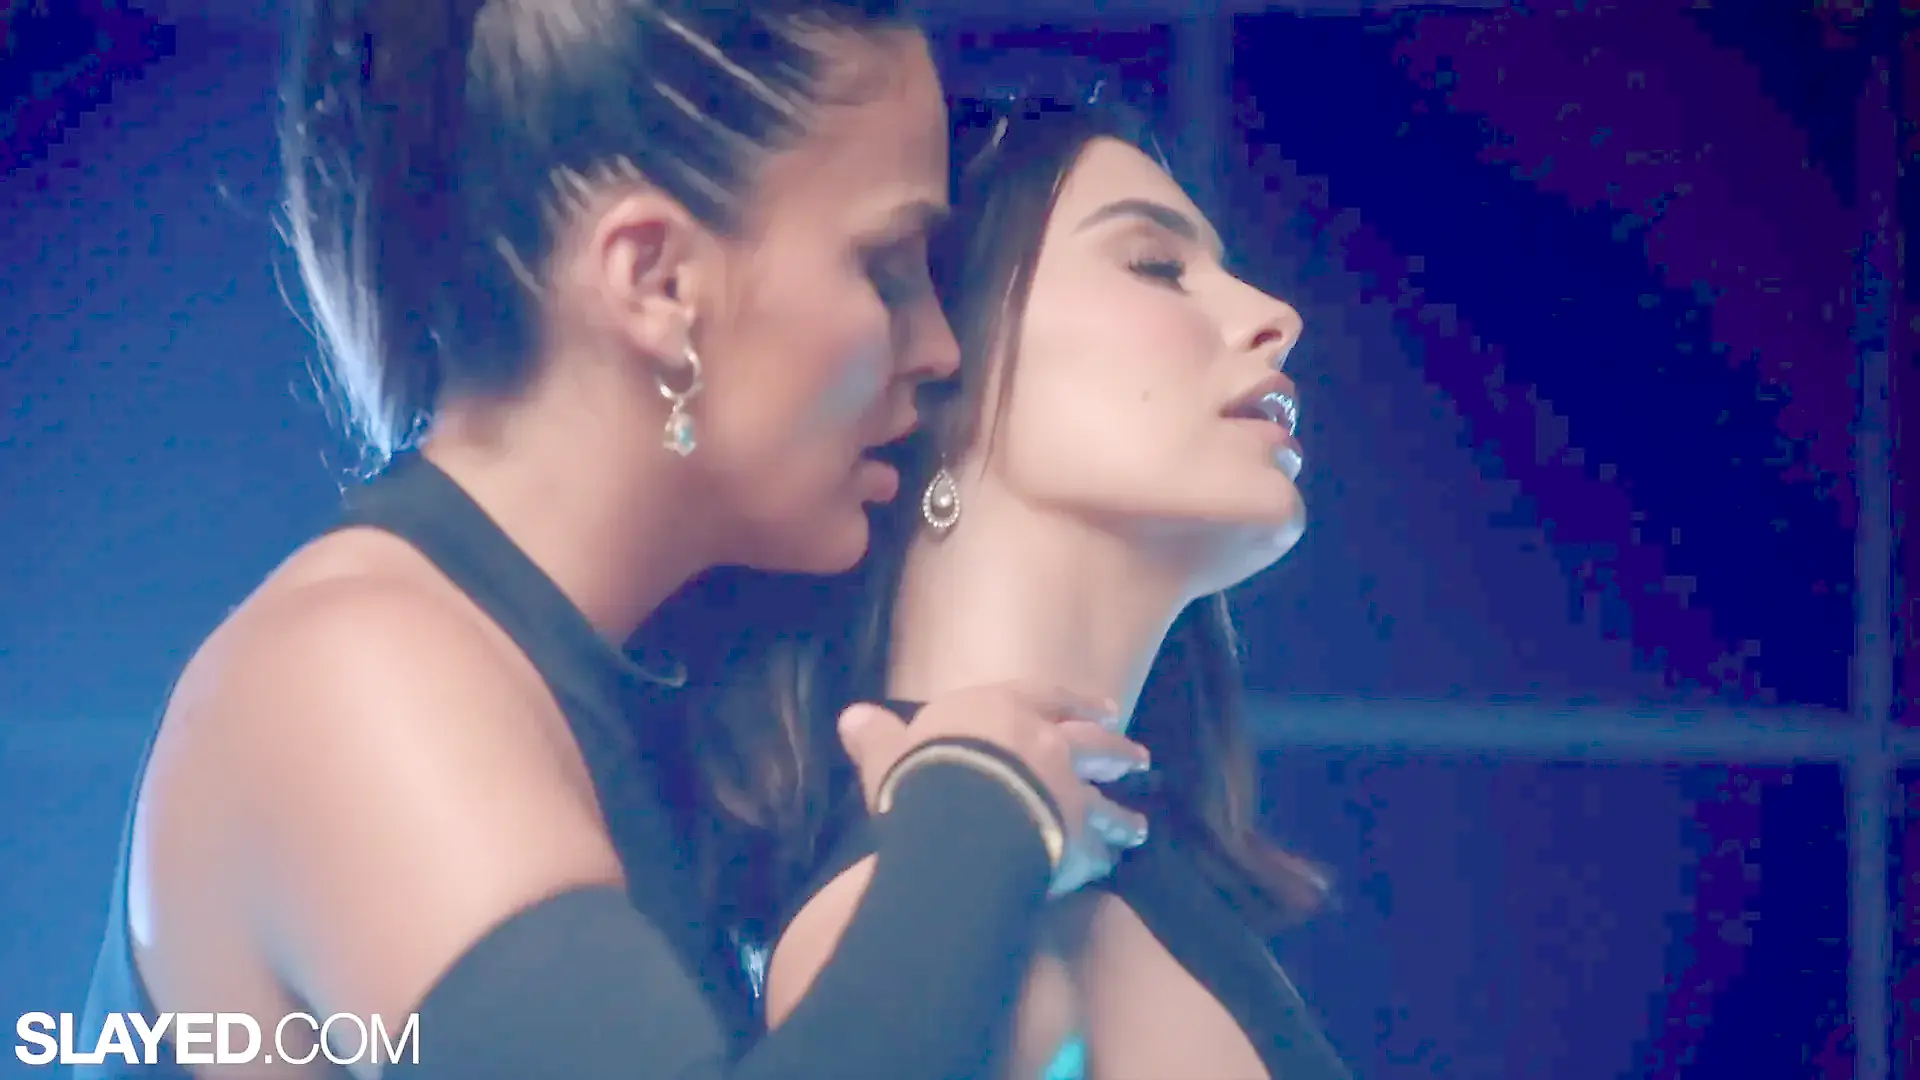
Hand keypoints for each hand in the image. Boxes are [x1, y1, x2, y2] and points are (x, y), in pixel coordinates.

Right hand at [837, 682, 1150, 896]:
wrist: (965, 819)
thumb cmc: (925, 774)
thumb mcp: (889, 751)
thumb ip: (878, 736)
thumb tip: (852, 716)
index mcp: (1005, 713)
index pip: (1046, 698)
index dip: (1074, 703)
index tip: (1104, 708)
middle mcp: (1047, 746)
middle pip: (1093, 745)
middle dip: (1116, 752)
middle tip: (1139, 758)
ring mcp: (1067, 792)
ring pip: (1105, 801)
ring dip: (1122, 813)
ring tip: (1138, 826)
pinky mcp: (1075, 838)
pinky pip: (1096, 850)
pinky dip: (1104, 857)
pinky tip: (1109, 866)